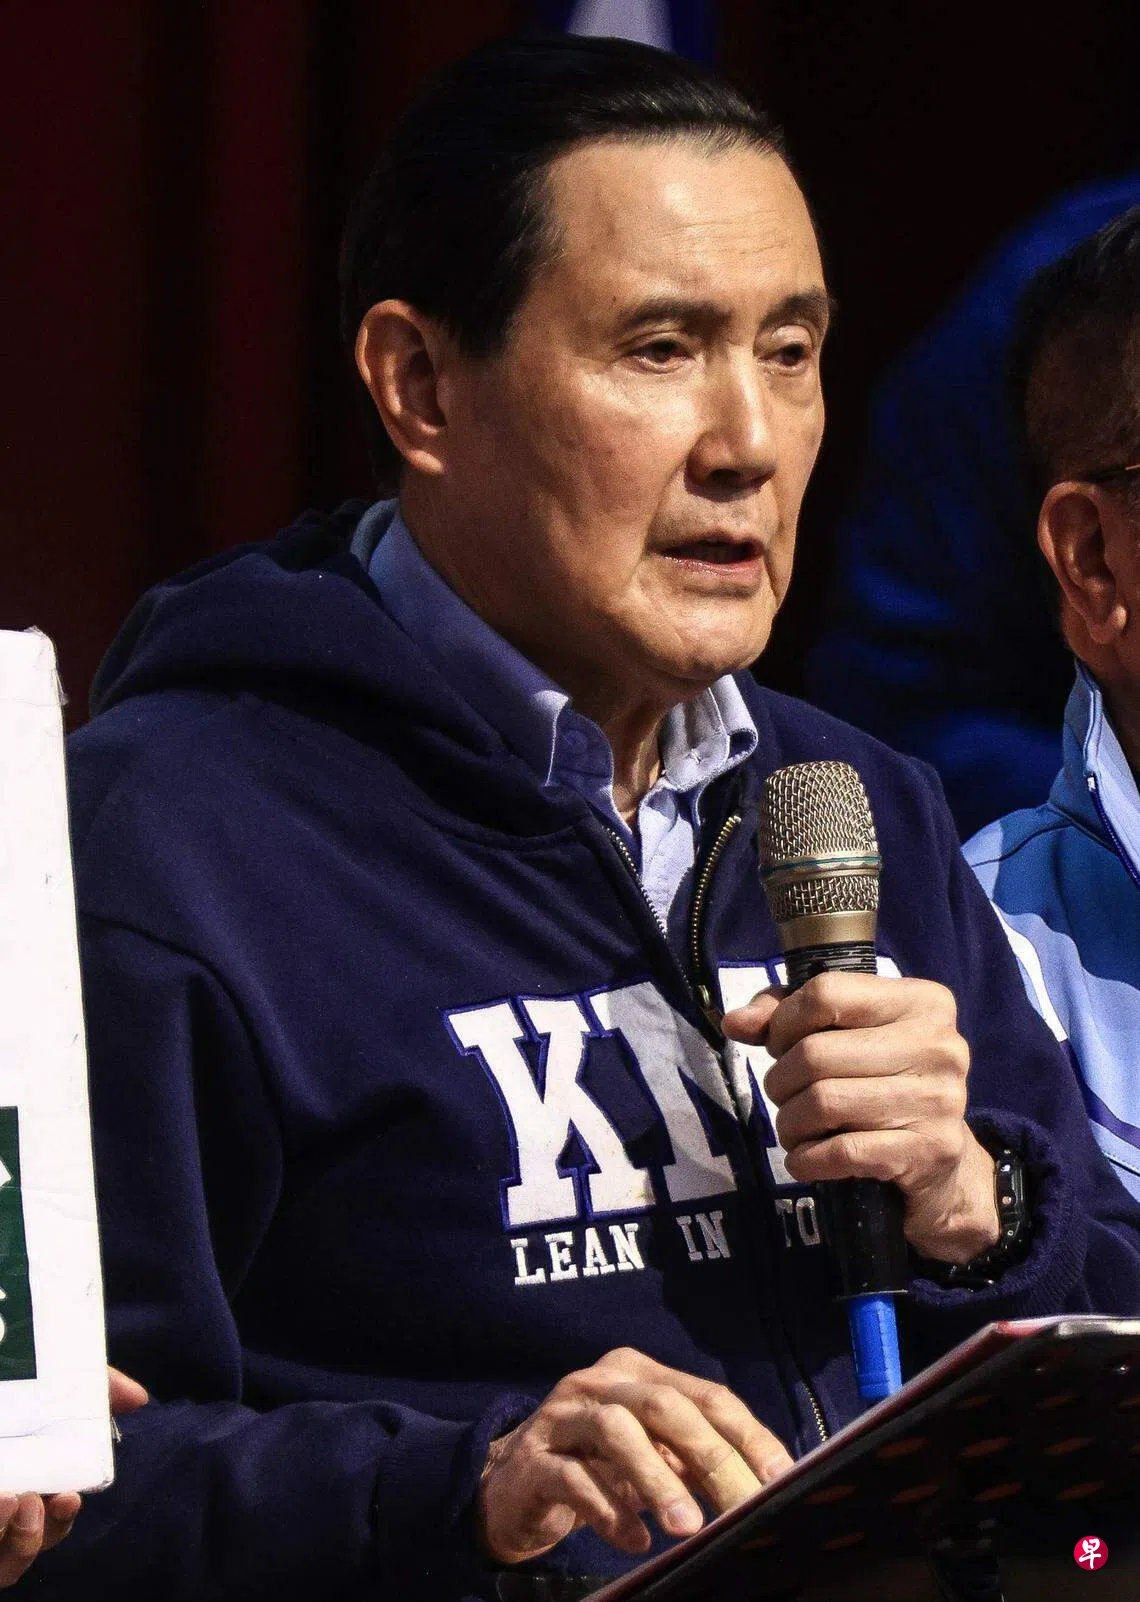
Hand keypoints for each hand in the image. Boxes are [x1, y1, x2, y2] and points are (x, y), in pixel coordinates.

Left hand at [0, 1368, 147, 1586]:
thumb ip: (97, 1389)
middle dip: (33, 1535)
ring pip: (1, 1562)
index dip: (62, 1518)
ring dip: (13, 1537)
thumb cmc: (16, 1387)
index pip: (54, 1519)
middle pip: (24, 1549)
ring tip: (8, 1497)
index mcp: (33, 1483)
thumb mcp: (51, 1383)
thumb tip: (139, 1398)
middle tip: (33, 1501)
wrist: (2, 1365)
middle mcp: (7, 1510)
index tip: (68, 1496)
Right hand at [477, 1346, 792, 1563]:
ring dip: (657, 1478)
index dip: (747, 1433)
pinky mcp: (532, 1460)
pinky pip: (574, 1479)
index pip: (705, 1395)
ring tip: (688, 1527)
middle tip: (744, 1506)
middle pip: (664, 1406)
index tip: (781, 1477)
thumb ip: (694, 1458)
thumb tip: (763, 1484)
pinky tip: (635, 1542)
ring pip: (616, 1430)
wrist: (511, 1487)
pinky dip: (609, 1510)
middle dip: (711, 1456)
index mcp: (636, 1373)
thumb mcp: (650, 1456)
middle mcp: (598, 1383)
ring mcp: (561, 1416)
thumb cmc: (597, 1468)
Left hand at [722, 972, 999, 1263]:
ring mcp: (939, 1099)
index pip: (825, 993)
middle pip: (816, 1054)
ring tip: (793, 1127)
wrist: (941, 1160)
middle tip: (783, 1095)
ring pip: (823, 1103)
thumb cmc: (881, 1081)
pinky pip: (842, 1152)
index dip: (785, 1023)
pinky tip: (805, 1157)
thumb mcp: (842, 1034)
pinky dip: (807, 1158)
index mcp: (921, 1002)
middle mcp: (939, 1045)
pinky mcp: (929, 1149)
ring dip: (790, 1122)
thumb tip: (735, 1022)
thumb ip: (786, 1016)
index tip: (781, 1046)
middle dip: (781, 1080)